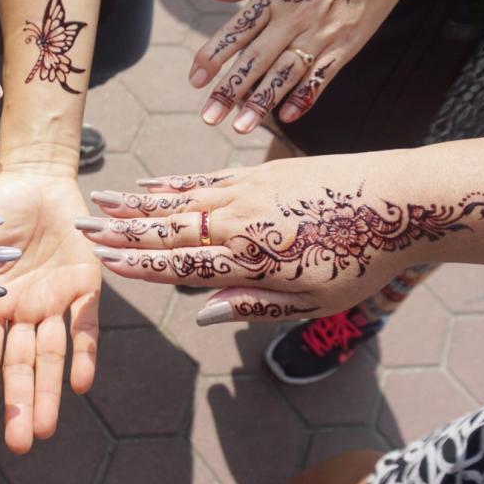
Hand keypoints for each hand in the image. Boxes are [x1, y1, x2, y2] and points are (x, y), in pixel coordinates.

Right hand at [0, 171, 100, 453]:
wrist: (35, 177)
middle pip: (20, 365)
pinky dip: (85, 352)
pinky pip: (86, 324)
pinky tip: (82, 383)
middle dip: (20, 403)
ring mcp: (54, 301)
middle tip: (20, 445)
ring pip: (52, 354)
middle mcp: (23, 310)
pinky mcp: (85, 284)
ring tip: (46, 428)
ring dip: (50, 390)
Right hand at [76, 158, 483, 323]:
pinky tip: (152, 183)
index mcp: (249, 260)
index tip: (101, 261)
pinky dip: (173, 182)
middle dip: (121, 230)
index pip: (179, 263)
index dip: (137, 263)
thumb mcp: (314, 301)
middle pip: (168, 228)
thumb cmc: (362, 259)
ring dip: (137, 202)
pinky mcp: (259, 172)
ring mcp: (246, 192)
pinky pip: (204, 178)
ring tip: (102, 200)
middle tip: (81, 226)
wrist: (402, 199)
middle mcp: (238, 222)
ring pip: (179, 199)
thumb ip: (254, 305)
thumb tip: (202, 311)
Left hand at [187, 0, 483, 133]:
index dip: (213, 56)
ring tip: (240, 128)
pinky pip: (322, 77)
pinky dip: (305, 97)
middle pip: (254, 60)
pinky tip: (287, 117)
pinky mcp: (346, 45)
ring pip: (285, 75)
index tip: (194, 80)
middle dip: (229, 91)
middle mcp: (292, 18)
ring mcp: (320, 34)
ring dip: (261, 103)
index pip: (235, 32)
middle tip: (208, 117)